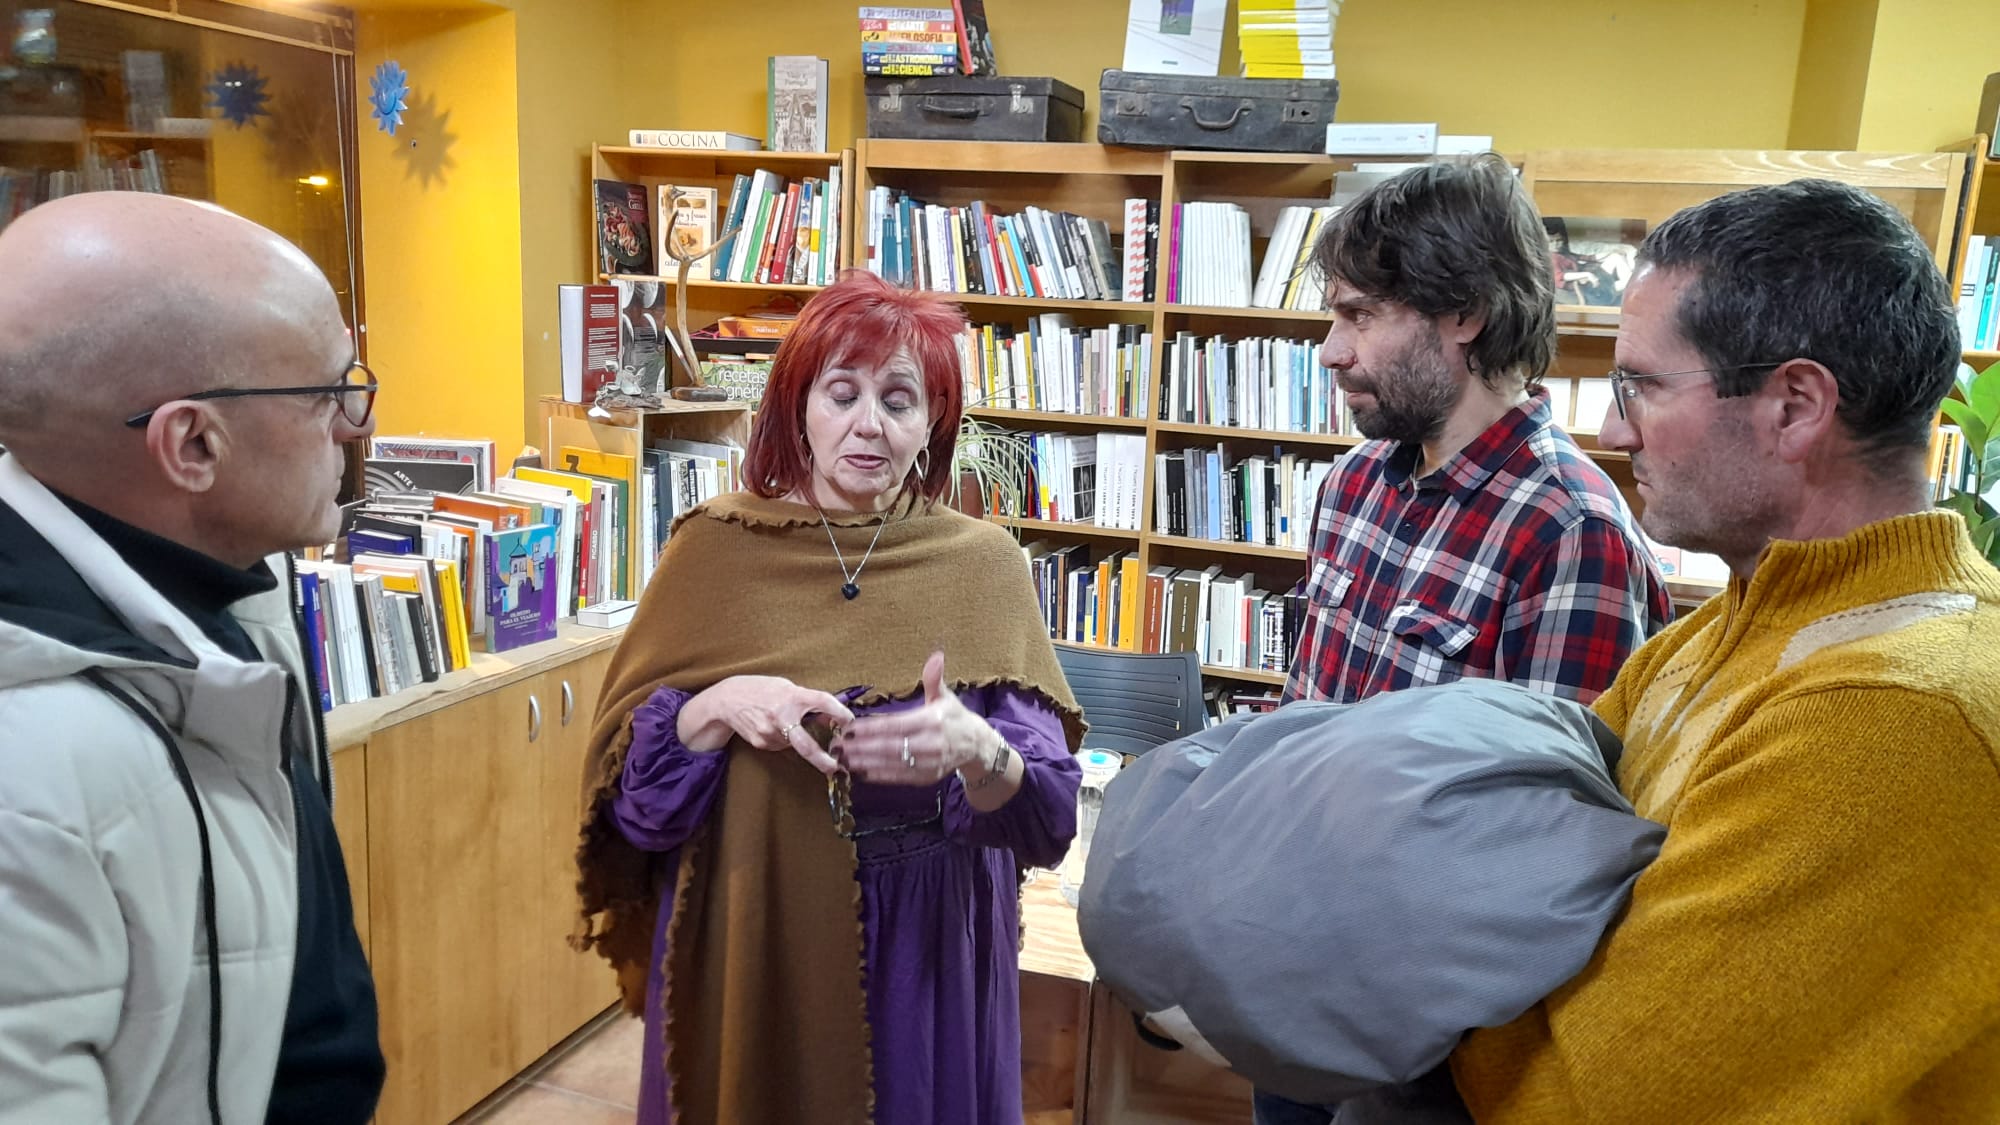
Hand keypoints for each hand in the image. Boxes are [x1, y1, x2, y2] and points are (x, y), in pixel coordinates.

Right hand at [677, 675, 853, 774]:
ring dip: (797, 738)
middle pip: (806, 744)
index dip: (839, 712)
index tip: (850, 722)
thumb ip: (806, 701)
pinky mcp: (762, 743)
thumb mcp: (785, 687)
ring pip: (794, 743)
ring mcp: (769, 733)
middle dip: (822, 759)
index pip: (822, 702)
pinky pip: (781, 745)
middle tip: (836, 767)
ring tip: (784, 722)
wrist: (727, 700)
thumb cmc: (761, 689)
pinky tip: (772, 726)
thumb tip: (828, 718)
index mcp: (791, 696)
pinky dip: (783, 738)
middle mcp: (781, 716)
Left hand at [837, 651, 999, 786]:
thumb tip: (936, 656)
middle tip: (837, 745)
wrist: (976, 746)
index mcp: (932, 721)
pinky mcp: (926, 778)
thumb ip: (934, 679)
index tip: (848, 728)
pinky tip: (859, 772)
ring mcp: (928, 764)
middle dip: (861, 747)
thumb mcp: (946, 696)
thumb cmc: (954, 717)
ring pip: (891, 764)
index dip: (870, 728)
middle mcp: (930, 744)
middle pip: (889, 747)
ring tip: (843, 759)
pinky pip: (898, 778)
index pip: (895, 725)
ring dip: (864, 762)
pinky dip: (878, 775)